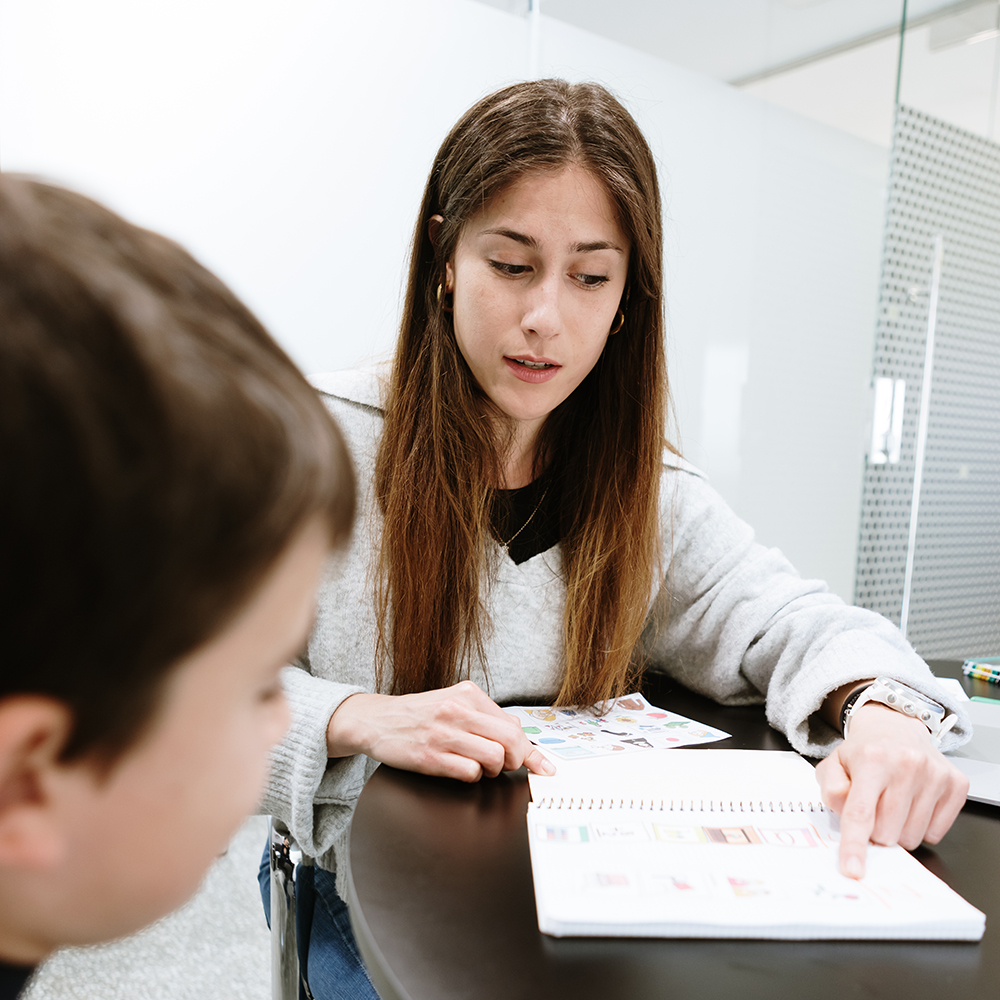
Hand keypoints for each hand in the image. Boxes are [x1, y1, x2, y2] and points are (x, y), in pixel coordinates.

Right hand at [326, 680, 554, 781]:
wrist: (376, 720)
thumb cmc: (419, 715)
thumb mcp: (453, 703)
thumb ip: (485, 717)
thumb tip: (521, 740)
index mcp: (468, 694)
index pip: (514, 724)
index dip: (531, 750)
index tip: (546, 768)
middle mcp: (458, 710)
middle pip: (511, 741)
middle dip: (517, 760)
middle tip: (506, 766)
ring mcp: (444, 733)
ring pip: (494, 758)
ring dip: (491, 769)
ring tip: (476, 764)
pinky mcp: (431, 756)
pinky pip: (470, 773)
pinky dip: (471, 777)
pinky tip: (458, 769)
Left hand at [814, 703, 968, 878]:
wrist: (895, 728)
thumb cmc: (863, 752)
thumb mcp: (833, 764)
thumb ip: (830, 789)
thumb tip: (845, 814)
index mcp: (872, 759)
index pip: (861, 813)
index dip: (855, 846)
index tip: (854, 870)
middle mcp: (907, 764)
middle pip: (887, 833)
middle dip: (875, 831)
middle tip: (873, 808)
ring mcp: (935, 774)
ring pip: (912, 837)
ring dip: (898, 830)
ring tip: (892, 802)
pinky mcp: (956, 784)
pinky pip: (936, 833)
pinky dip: (921, 827)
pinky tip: (912, 803)